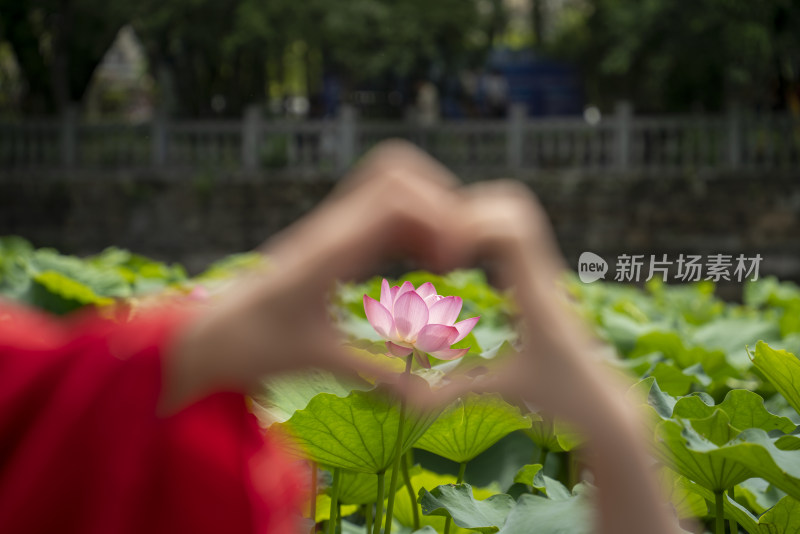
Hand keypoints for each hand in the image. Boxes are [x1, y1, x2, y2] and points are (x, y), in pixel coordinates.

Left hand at [163, 141, 465, 411]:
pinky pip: (376, 206)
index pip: (395, 198)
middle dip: (439, 202)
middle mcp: (331, 227)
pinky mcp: (331, 237)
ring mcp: (330, 227)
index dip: (438, 216)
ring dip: (425, 206)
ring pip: (387, 182)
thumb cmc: (252, 345)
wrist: (206, 334)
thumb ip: (372, 370)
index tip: (451, 262)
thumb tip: (423, 394)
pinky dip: (409, 220)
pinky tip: (420, 259)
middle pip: (396, 173)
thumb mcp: (315, 358)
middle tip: (454, 254)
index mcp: (330, 250)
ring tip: (443, 256)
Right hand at [454, 180, 678, 533]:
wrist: (607, 404)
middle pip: (514, 205)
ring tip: (446, 247)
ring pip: (518, 212)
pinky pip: (516, 233)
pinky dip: (486, 231)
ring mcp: (546, 272)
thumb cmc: (560, 401)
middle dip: (470, 210)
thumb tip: (406, 403)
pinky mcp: (542, 277)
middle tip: (439, 243)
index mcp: (535, 296)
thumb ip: (453, 394)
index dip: (471, 226)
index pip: (511, 231)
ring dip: (478, 216)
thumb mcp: (503, 392)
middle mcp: (544, 275)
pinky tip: (461, 260)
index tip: (445, 255)